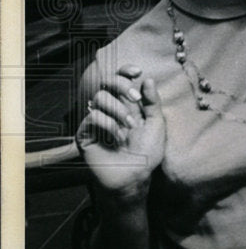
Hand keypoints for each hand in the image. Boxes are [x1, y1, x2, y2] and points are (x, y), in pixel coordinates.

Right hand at [76, 65, 164, 195]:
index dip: (124, 71)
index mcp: (126, 104)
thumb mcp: (156, 124)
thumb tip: (147, 79)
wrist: (136, 177)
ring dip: (118, 109)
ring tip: (129, 126)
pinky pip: (93, 117)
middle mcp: (109, 109)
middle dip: (122, 85)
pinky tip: (117, 138)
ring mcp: (96, 121)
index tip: (136, 71)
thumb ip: (152, 102)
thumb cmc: (148, 152)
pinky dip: (109, 125)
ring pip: (99, 98)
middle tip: (135, 97)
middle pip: (106, 82)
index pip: (119, 79)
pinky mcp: (85, 134)